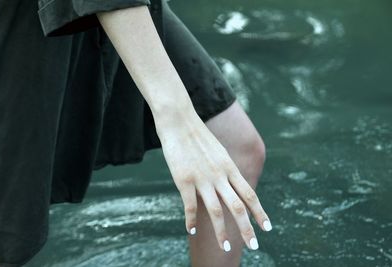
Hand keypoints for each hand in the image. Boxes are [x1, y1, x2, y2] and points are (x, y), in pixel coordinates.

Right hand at [155, 109, 271, 250]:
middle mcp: (220, 175)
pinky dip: (191, 221)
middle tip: (254, 246)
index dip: (260, 212)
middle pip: (238, 207)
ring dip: (221, 232)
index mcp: (229, 167)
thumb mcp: (218, 151)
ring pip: (216, 211)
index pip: (249, 194)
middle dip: (247, 229)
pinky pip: (190, 206)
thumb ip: (225, 168)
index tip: (267, 227)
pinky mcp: (184, 180)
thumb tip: (230, 182)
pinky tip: (191, 231)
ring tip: (226, 247)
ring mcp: (202, 179)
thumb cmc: (198, 135)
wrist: (179, 121)